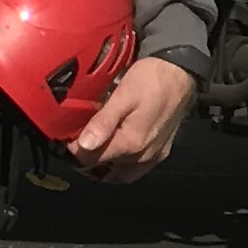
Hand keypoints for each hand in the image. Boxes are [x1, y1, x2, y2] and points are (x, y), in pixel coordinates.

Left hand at [68, 54, 197, 179]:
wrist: (181, 73)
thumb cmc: (151, 80)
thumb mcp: (122, 96)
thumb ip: (103, 122)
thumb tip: (83, 146)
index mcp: (131, 144)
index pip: (92, 161)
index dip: (74, 153)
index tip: (65, 139)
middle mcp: (143, 156)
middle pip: (106, 171)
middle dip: (88, 162)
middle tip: (75, 146)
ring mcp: (154, 156)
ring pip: (122, 174)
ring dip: (105, 166)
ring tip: (91, 151)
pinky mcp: (161, 151)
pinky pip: (136, 167)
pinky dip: (121, 163)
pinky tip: (114, 148)